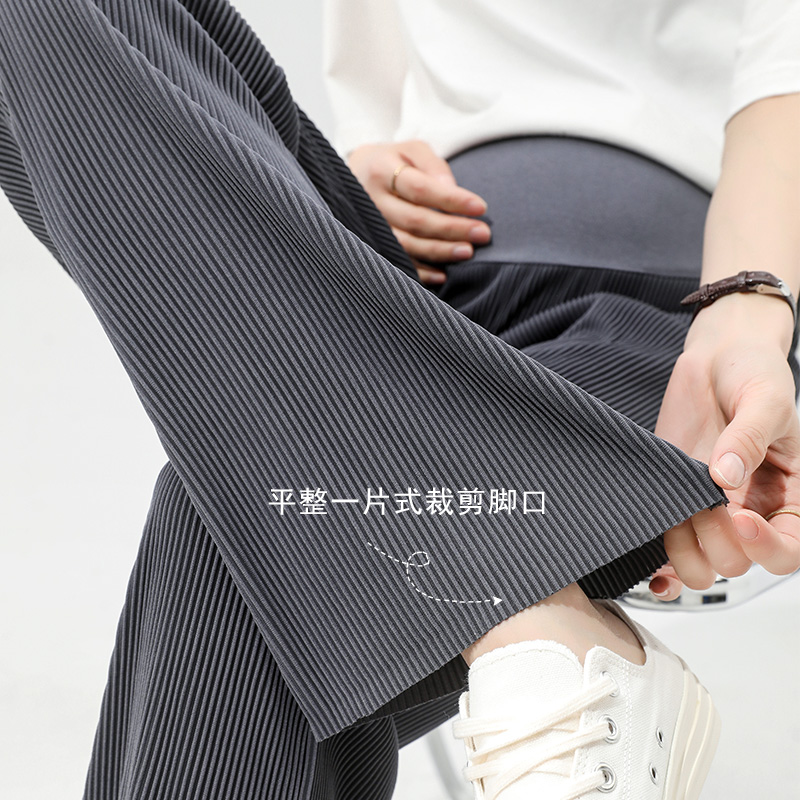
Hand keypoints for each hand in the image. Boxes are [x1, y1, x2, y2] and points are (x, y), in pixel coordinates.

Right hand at [347, 140, 491, 284]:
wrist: (356, 174)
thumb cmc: (393, 161)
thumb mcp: (412, 150)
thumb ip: (433, 165)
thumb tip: (451, 188)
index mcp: (380, 171)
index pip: (419, 189)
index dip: (451, 200)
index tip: (480, 207)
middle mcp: (370, 201)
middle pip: (415, 220)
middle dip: (452, 228)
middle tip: (483, 233)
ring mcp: (369, 226)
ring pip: (406, 244)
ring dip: (439, 251)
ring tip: (468, 252)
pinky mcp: (373, 244)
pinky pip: (397, 262)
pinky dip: (420, 272)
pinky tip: (443, 275)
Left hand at [651, 292, 799, 597]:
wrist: (716, 356)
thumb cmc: (752, 373)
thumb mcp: (764, 397)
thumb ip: (749, 437)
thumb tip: (725, 477)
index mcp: (789, 495)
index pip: (789, 549)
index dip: (765, 546)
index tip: (739, 516)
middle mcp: (750, 509)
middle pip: (739, 563)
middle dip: (719, 540)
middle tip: (705, 500)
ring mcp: (709, 508)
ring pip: (702, 565)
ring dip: (688, 552)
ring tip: (681, 509)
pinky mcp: (674, 499)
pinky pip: (669, 550)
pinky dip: (662, 568)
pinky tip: (654, 570)